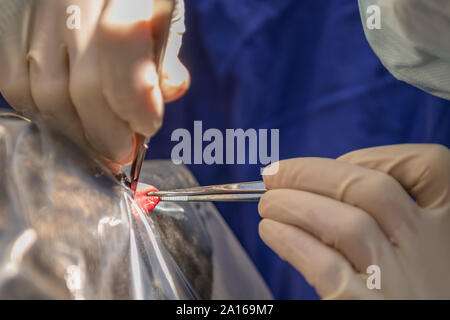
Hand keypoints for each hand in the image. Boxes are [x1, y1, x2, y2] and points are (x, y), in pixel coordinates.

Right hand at [0, 0, 188, 166]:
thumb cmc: (127, 1)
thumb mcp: (158, 12)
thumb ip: (164, 51)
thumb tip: (170, 90)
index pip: (122, 45)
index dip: (136, 99)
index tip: (147, 127)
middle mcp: (73, 0)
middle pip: (83, 85)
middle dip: (107, 134)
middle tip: (122, 152)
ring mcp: (32, 14)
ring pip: (46, 95)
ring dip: (76, 132)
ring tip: (96, 141)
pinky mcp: (6, 29)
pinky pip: (15, 87)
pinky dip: (43, 114)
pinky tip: (67, 120)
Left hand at [258, 144, 449, 298]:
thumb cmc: (416, 286)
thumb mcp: (421, 245)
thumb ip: (391, 215)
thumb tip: (322, 183)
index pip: (429, 166)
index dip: (376, 155)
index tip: (339, 163)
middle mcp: (434, 251)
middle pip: (370, 189)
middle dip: (310, 173)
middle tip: (274, 176)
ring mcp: (402, 285)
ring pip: (348, 225)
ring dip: (295, 205)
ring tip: (267, 205)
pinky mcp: (369, 312)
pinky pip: (329, 270)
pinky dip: (294, 242)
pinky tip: (273, 232)